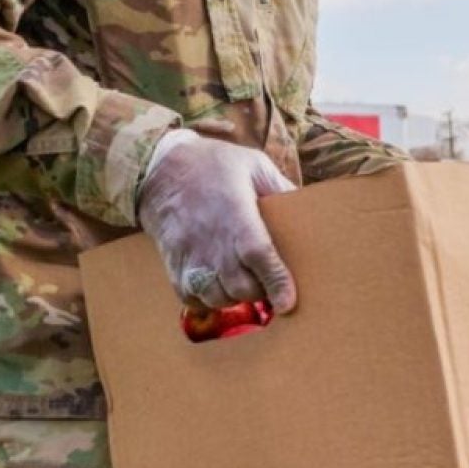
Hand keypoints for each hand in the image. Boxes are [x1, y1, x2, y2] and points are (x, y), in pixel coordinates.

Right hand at [138, 131, 296, 312]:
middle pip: (241, 286)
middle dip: (261, 292)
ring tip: (245, 283)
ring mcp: (190, 256)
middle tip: (269, 283)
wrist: (159, 169)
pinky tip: (218, 285)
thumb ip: (281, 188)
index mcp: (235, 214)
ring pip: (218, 298)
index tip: (288, 302)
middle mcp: (211, 241)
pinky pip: (193, 299)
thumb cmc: (213, 166)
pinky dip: (209, 300)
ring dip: (236, 297)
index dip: (276, 282)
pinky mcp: (174, 266)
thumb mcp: (254, 165)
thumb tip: (309, 208)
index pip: (258, 255)